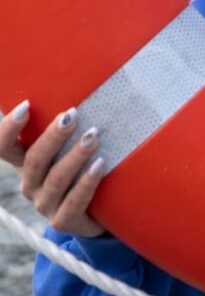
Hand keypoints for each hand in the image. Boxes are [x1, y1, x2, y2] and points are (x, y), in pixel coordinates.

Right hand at [0, 100, 105, 236]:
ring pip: (55, 179)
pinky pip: (74, 202)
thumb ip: (72, 122)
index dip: (8, 129)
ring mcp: (46, 205)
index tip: (25, 106)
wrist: (104, 210)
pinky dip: (87, 182)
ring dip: (75, 155)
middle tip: (72, 115)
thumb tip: (92, 75)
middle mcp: (31, 184)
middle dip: (53, 136)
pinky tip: (99, 165)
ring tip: (94, 135)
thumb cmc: (87, 165)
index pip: (4, 148)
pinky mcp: (65, 221)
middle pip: (34, 160)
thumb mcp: (73, 144)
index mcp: (27, 163)